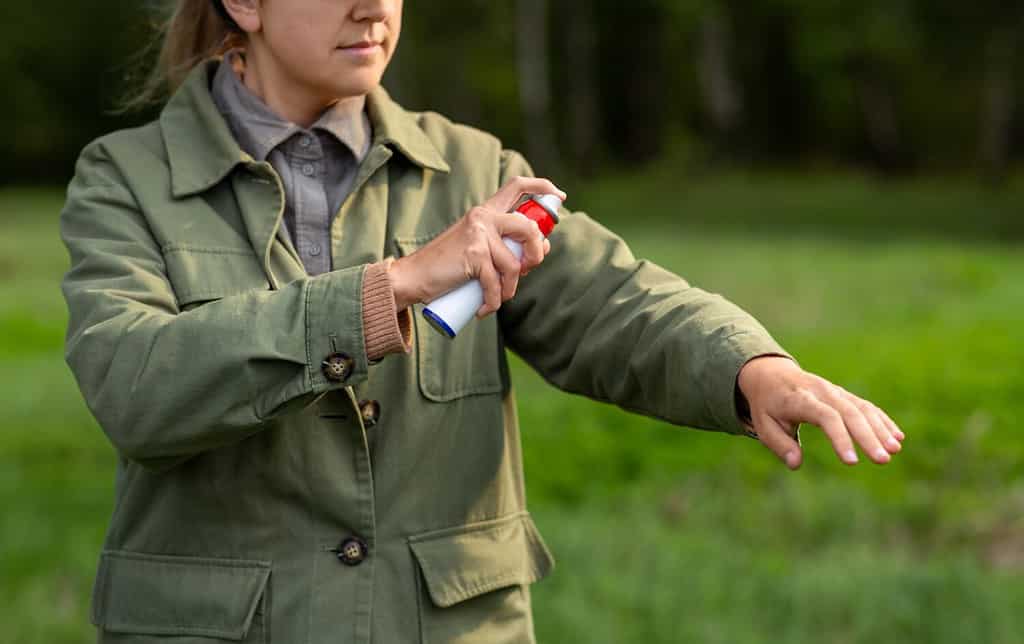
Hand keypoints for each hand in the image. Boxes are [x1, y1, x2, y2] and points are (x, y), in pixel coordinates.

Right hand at [388, 176, 565, 316]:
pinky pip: (497, 283)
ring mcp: (478, 234)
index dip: (543, 187)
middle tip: (528, 270)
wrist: (413, 276)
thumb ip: (505, 244)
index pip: (518, 186)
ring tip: (497, 298)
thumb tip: (544, 247)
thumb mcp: (478, 247)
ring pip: (515, 264)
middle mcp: (483, 217)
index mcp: (485, 211)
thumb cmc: (447, 266)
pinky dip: (494, 302)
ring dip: (510, 289)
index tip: (559, 197)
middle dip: (537, 253)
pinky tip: (484, 309)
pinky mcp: (473, 255)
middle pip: (529, 228)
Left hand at [737, 356, 904, 469]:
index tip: (852, 462)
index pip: (826, 417)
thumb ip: (779, 444)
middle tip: (884, 459)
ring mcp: (835, 391)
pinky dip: (882, 420)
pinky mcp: (843, 394)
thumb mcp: (763, 425)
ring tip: (895, 450)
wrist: (771, 374)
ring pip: (862, 408)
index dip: (840, 438)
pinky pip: (866, 406)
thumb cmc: (767, 405)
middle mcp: (821, 392)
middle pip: (849, 413)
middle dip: (868, 437)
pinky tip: (897, 437)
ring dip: (881, 429)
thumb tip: (796, 464)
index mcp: (800, 399)